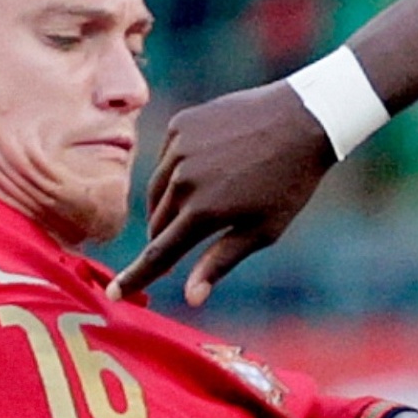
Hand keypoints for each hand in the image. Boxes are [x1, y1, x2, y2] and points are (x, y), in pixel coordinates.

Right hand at [117, 81, 334, 306]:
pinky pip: (167, 159)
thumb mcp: (262, 230)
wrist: (304, 119)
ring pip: (157, 191)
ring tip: (204, 202)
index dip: (135, 276)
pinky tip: (208, 168)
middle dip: (167, 237)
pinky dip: (178, 171)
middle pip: (158, 223)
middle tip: (191, 237)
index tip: (113, 293)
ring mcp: (179, 148)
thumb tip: (190, 298)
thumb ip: (220, 262)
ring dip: (171, 205)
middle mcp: (183, 179)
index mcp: (203, 212)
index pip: (158, 253)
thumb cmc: (289, 183)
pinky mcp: (180, 125)